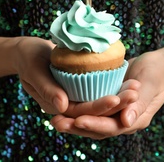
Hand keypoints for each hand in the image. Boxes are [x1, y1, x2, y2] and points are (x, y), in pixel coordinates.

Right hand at [16, 37, 138, 116]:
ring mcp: (75, 96)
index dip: (98, 107)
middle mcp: (68, 105)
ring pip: (100, 99)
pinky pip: (99, 89)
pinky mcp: (81, 86)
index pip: (80, 112)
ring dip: (119, 96)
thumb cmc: (28, 57)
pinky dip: (113, 85)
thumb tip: (62, 107)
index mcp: (55, 106)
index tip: (116, 99)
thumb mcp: (34, 71)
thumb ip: (47, 89)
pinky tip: (128, 79)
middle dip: (116, 104)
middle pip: (95, 109)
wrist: (28, 50)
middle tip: (134, 93)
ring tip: (136, 88)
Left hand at [50, 51, 163, 138]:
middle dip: (76, 127)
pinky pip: (91, 109)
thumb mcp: (150, 85)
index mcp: (135, 120)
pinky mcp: (107, 103)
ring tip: (54, 118)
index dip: (94, 124)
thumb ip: (140, 104)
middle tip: (57, 122)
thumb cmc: (156, 73)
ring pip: (91, 121)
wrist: (157, 65)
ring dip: (72, 121)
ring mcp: (114, 113)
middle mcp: (122, 120)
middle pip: (97, 128)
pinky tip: (61, 106)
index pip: (112, 127)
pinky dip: (76, 110)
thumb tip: (126, 122)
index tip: (77, 120)